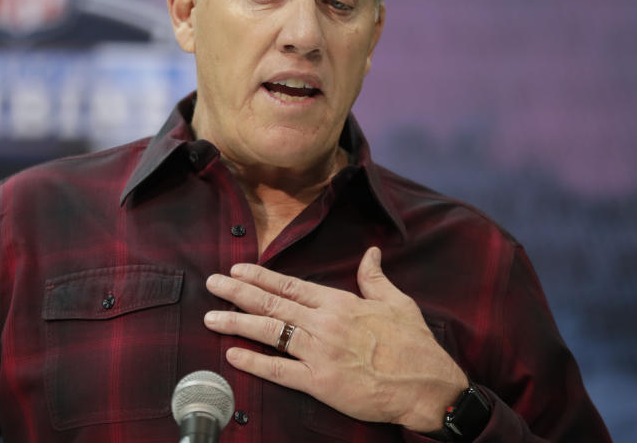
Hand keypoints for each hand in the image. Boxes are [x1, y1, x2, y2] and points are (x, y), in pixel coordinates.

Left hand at [203, 247, 467, 431]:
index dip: (260, 277)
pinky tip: (232, 355)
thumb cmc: (413, 344)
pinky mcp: (320, 382)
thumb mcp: (396, 302)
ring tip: (210, 317)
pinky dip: (254, 362)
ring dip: (236, 323)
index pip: (290, 285)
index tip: (237, 270)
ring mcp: (319, 353)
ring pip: (269, 333)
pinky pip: (279, 370)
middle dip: (237, 292)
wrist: (426, 384)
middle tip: (212, 283)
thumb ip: (375, 278)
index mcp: (339, 303)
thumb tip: (371, 252)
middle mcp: (323, 324)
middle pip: (271, 304)